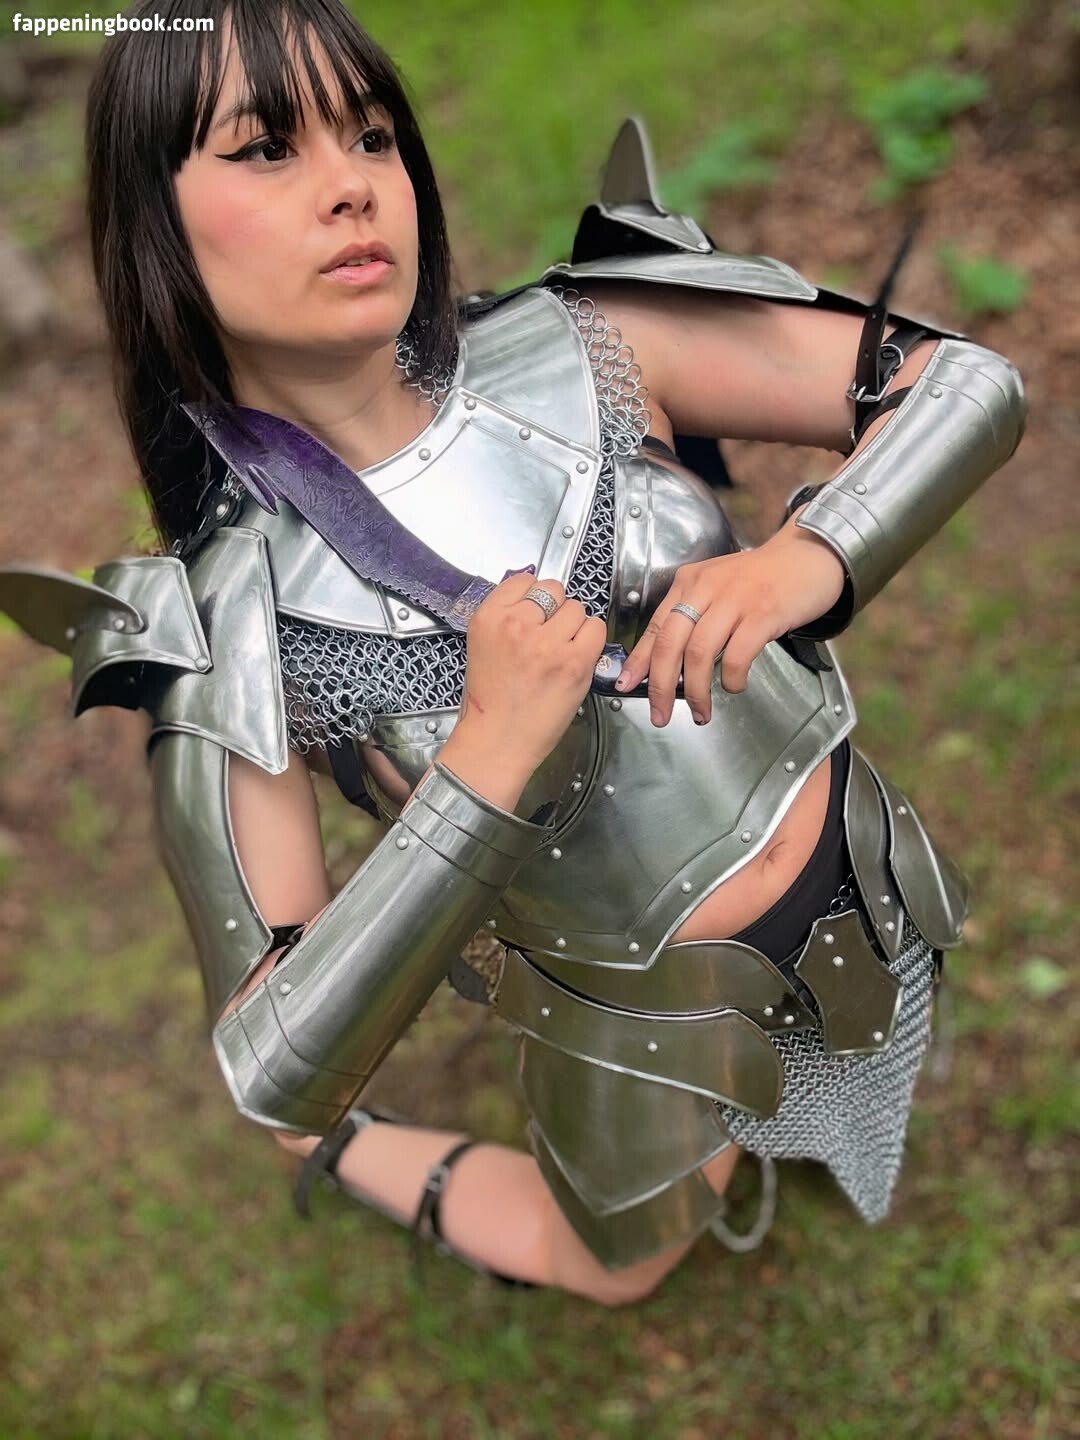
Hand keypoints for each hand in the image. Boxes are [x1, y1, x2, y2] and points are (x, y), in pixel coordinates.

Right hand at [449, 570, 608, 775]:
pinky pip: (595, 628)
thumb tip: (533, 598)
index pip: (523, 580)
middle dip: (554, 609)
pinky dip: (591, 639)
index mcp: (489, 618)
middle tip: (549, 634)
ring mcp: (547, 642)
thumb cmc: (490, 702)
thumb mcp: (482, 647)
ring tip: (562, 648)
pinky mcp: (574, 661)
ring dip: (573, 625)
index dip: (533, 596)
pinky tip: (577, 655)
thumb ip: (506, 618)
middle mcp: (517, 624)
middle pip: (552, 590)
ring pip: (576, 608)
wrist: (497, 740)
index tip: (535, 610)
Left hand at [613, 520, 846, 725]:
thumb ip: (695, 615)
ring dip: (696, 690)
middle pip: (670, 643)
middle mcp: (707, 588)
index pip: (656, 626)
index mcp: (690, 583)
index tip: (626, 685)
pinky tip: (734, 685)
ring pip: (699, 652)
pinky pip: (737, 655)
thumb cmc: (763, 579)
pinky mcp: (763, 613)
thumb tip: (669, 662)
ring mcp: (735, 600)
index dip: (638, 660)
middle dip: (660, 685)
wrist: (809, 556)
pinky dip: (732, 678)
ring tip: (700, 712)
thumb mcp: (718, 587)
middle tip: (660, 713)